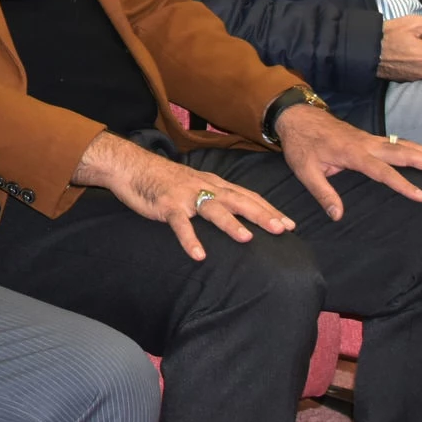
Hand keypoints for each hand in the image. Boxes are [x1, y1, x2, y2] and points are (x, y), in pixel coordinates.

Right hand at [75, 129, 291, 260]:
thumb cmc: (164, 179)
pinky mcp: (166, 205)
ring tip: (247, 238)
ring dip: (230, 223)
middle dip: (261, 214)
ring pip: (212, 208)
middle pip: (238, 200)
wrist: (131, 166)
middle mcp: (204, 187)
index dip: (269, 209)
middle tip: (282, 229)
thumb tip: (238, 215)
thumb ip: (215, 196)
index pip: (247, 196)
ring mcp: (185, 196)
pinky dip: (189, 239)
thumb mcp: (195, 184)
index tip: (291, 225)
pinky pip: (180, 224)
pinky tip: (198, 255)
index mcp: (213, 184)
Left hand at [272, 102, 421, 220]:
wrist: (296, 116)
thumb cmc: (301, 144)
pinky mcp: (370, 138)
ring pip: (404, 145)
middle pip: (403, 152)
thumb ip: (322, 192)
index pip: (382, 171)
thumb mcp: (305, 171)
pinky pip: (398, 143)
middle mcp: (366, 143)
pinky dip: (417, 149)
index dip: (403, 185)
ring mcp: (370, 139)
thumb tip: (338, 216)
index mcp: (352, 153)